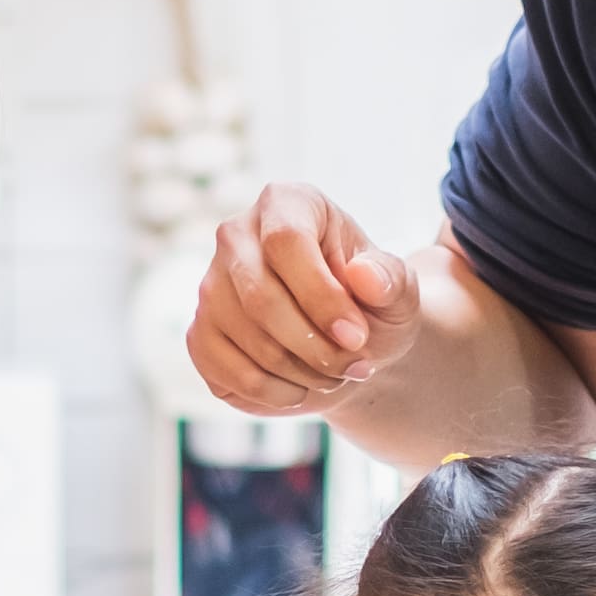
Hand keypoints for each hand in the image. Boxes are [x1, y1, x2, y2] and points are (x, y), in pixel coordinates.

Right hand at [187, 183, 418, 412]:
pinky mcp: (198, 333)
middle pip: (261, 298)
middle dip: (316, 347)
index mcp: (285, 203)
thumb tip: (364, 277)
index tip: (358, 337)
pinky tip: (302, 387)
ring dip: (303, 373)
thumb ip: (391, 280)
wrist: (344, 344)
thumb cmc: (370, 306)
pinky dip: (275, 393)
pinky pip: (229, 373)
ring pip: (249, 340)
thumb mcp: (398, 292)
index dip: (322, 297)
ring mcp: (209, 285)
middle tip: (356, 366)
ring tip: (335, 374)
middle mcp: (235, 236)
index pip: (286, 242)